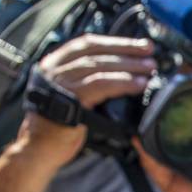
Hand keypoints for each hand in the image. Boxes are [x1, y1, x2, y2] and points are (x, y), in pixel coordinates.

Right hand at [24, 34, 154, 166]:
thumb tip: (125, 71)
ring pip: (99, 66)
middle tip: (150, 53)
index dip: (117, 42)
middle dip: (127, 50)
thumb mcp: (74, 95)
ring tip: (149, 69)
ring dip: (128, 66)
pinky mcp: (69, 98)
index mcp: (55, 64)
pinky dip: (122, 83)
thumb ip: (89, 80)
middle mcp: (55, 69)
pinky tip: (138, 85)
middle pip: (96, 52)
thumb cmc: (61, 125)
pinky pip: (100, 85)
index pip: (89, 44)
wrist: (41, 149)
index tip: (140, 45)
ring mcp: (60, 82)